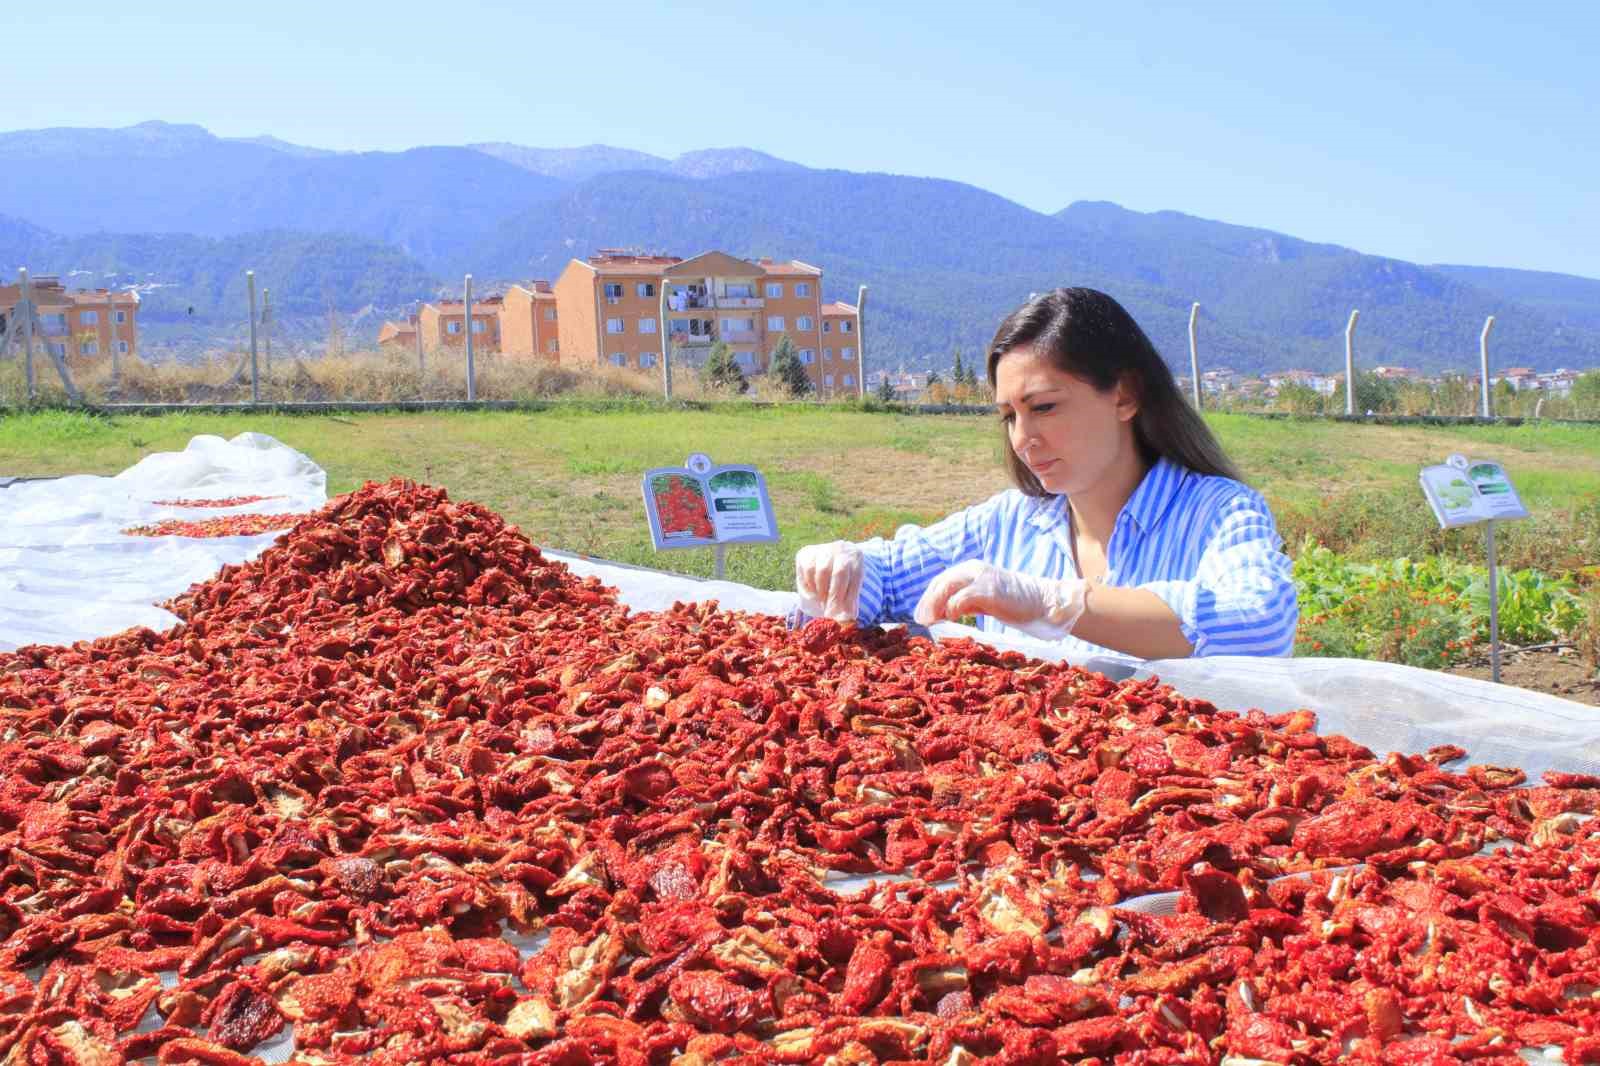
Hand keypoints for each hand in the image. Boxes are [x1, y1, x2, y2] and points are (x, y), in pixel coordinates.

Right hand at [794, 541, 864, 622]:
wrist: (831, 560)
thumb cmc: (844, 579)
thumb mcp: (851, 588)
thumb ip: (849, 604)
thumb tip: (846, 621)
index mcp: (856, 557)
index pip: (854, 579)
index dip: (847, 598)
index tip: (842, 614)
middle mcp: (841, 549)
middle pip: (838, 573)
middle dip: (834, 596)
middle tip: (829, 612)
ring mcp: (823, 549)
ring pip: (821, 572)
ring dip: (821, 591)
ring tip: (822, 600)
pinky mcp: (806, 552)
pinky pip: (807, 570)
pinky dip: (809, 584)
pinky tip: (814, 591)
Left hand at [913, 560, 1087, 639]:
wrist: (1041, 601)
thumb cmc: (1013, 603)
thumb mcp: (983, 600)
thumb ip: (964, 603)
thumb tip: (943, 613)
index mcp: (970, 570)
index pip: (941, 581)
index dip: (928, 598)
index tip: (921, 614)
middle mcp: (973, 569)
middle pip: (940, 583)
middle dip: (927, 602)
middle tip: (921, 619)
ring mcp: (981, 577)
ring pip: (947, 587)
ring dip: (935, 605)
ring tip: (930, 620)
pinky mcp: (989, 590)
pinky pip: (962, 597)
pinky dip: (953, 607)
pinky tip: (951, 617)